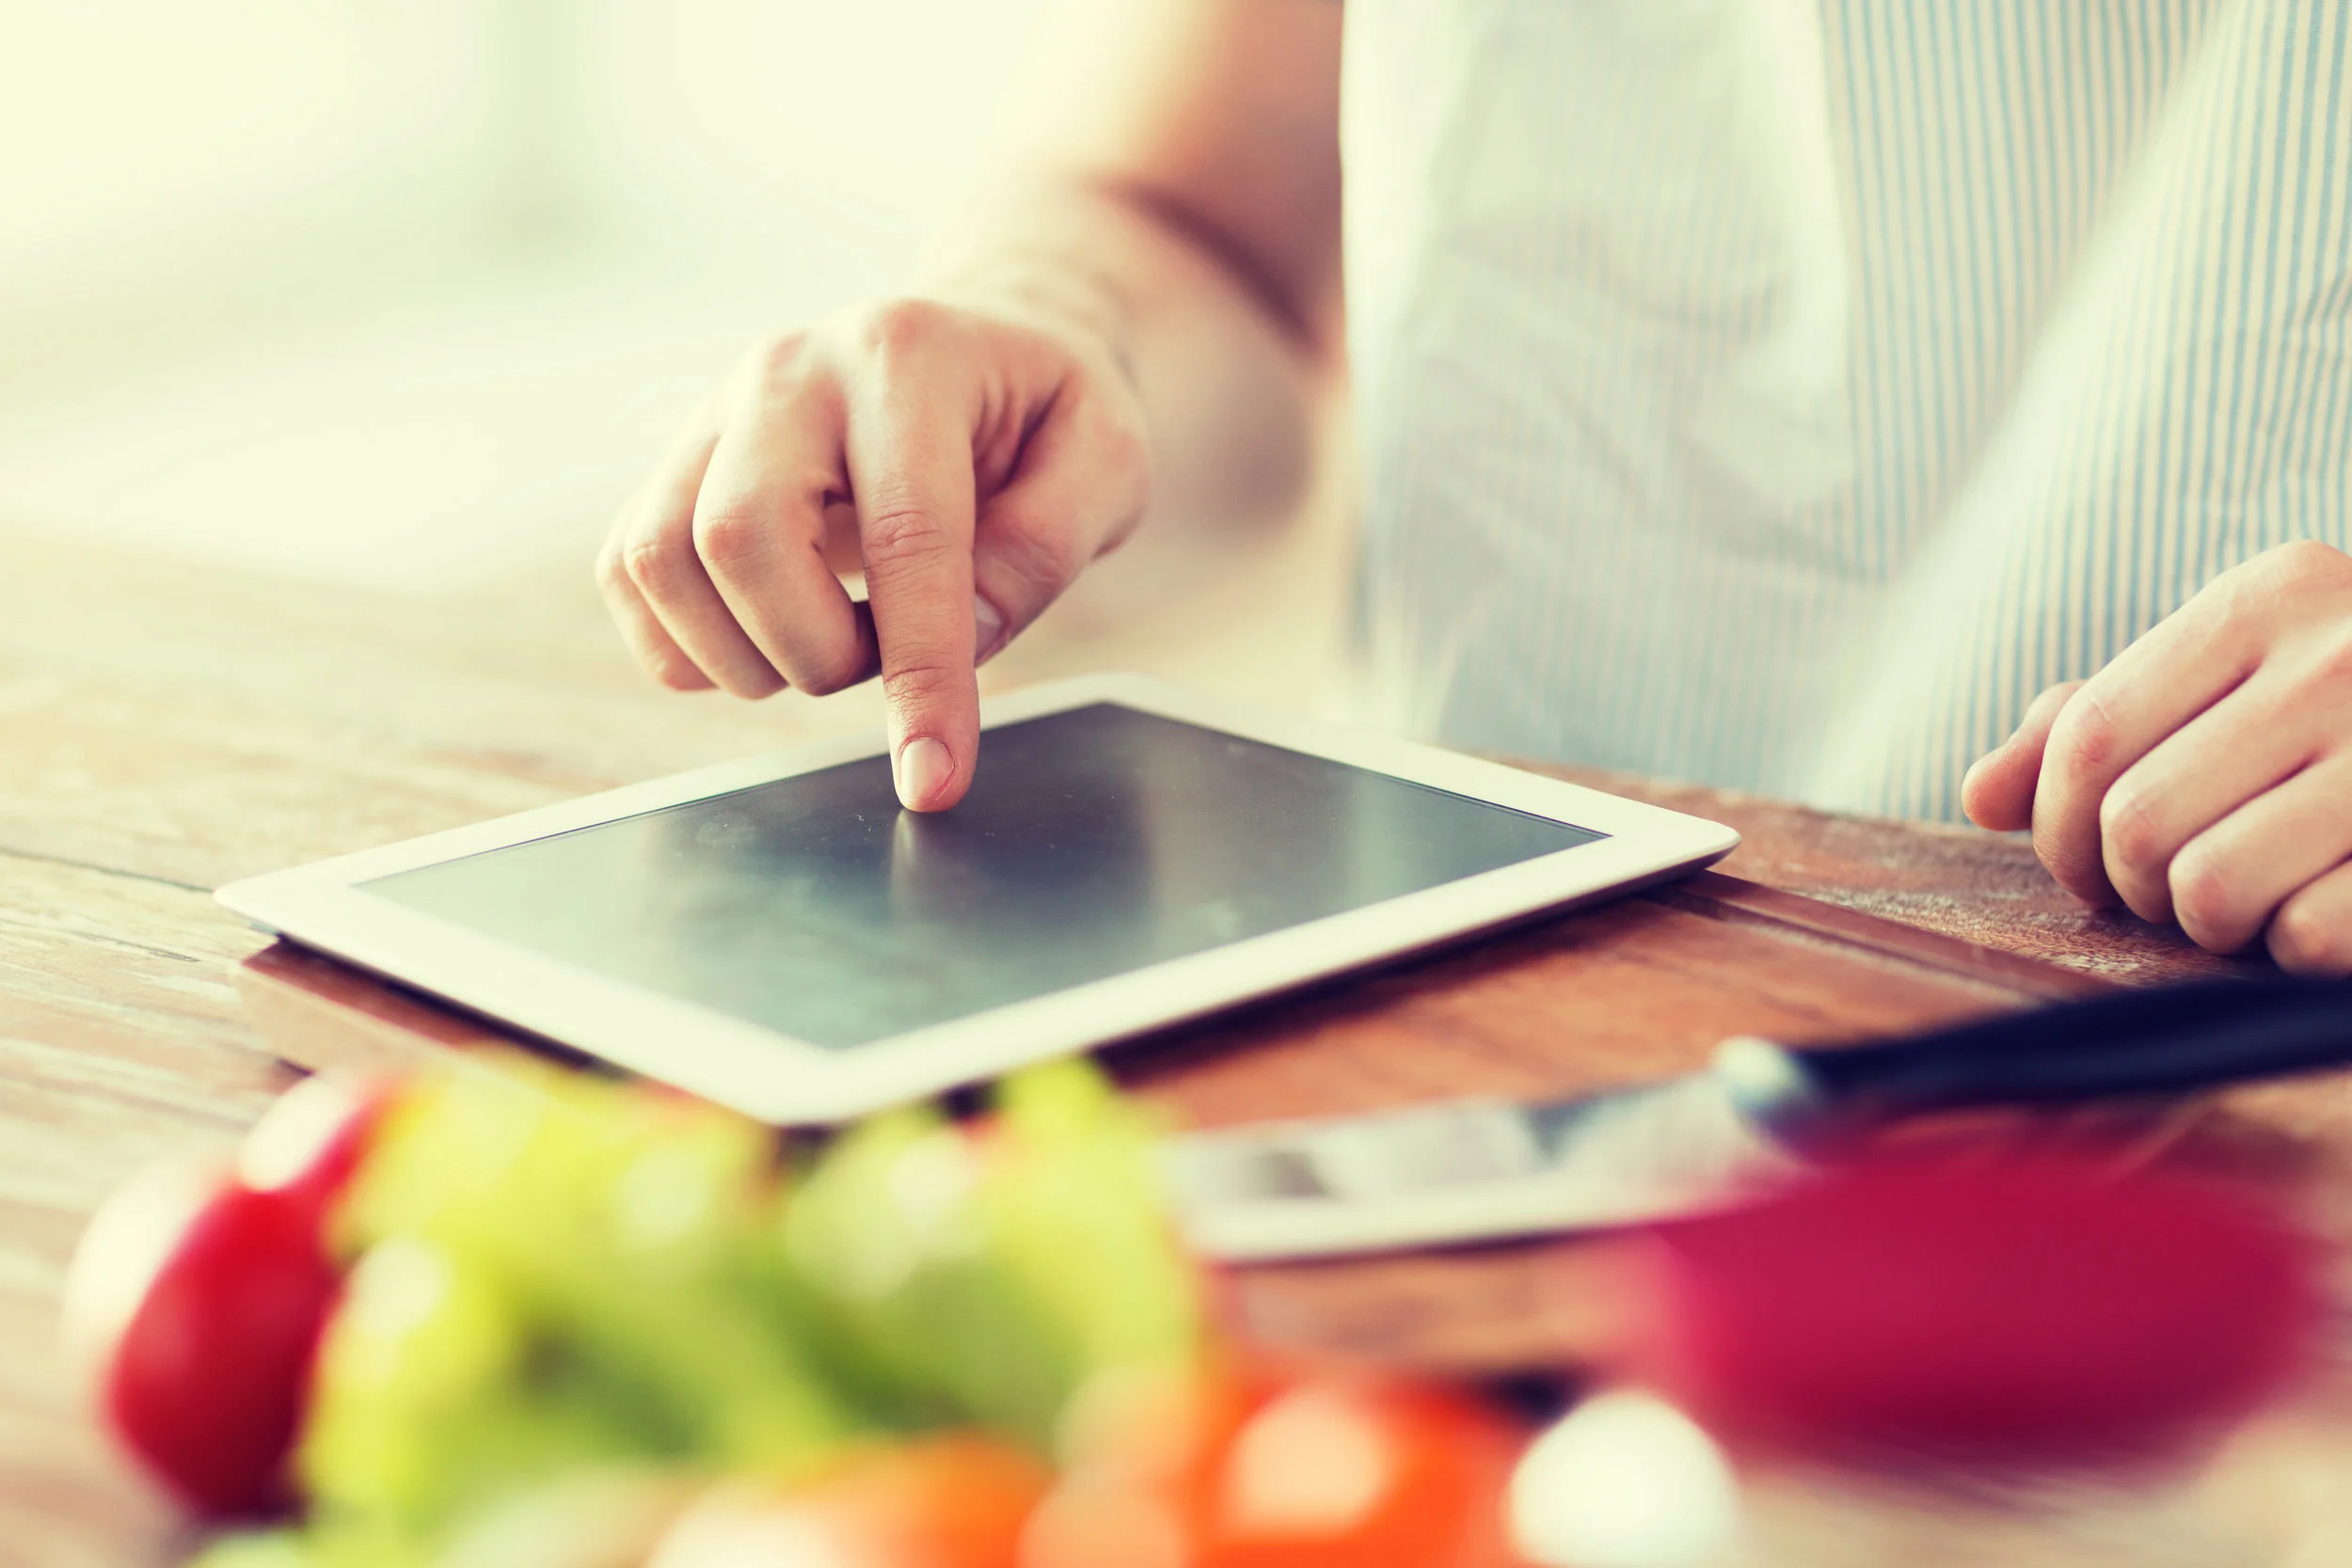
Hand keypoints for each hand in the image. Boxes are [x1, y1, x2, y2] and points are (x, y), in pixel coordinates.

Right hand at [596, 297, 1150, 810]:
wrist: (981, 352)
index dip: (921, 670)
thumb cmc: (1045, 417)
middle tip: (879, 659)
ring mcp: (715, 412)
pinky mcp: (674, 464)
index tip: (934, 775)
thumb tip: (965, 634)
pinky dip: (686, 646)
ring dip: (745, 655)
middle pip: (739, 535)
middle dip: (814, 649)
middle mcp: (790, 369)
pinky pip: (628, 574)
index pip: (905, 534)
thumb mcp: (1108, 460)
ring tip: (832, 644)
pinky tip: (765, 641)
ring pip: (659, 559)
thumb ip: (1048, 545)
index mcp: (909, 356)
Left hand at [1963, 541, 2351, 974]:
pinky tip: (2331, 912)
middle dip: (2134, 886)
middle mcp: (2346, 655)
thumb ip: (2104, 725)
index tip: (2087, 861)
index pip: (2087, 736)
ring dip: (2212, 925)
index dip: (2059, 827)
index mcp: (2275, 596)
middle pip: (2135, 822)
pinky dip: (2295, 950)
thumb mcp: (2241, 682)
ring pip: (2207, 888)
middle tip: (2179, 890)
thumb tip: (1982, 794)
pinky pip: (2305, 936)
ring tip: (2255, 898)